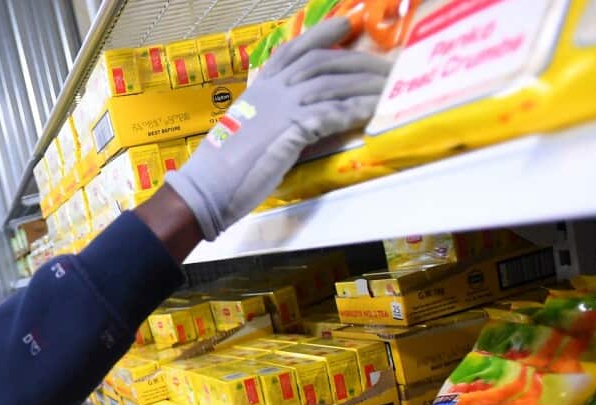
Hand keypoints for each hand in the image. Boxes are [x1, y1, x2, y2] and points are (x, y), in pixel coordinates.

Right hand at [165, 17, 391, 240]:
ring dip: (364, 86)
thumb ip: (273, 119)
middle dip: (356, 61)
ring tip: (389, 88)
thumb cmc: (222, 168)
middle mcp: (272, 92)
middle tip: (384, 64)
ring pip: (331, 85)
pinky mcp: (291, 130)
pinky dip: (354, 110)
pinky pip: (332, 114)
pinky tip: (372, 111)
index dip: (321, 35)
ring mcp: (281, 109)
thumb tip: (298, 121)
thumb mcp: (247, 131)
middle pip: (321, 63)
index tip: (345, 25)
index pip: (292, 51)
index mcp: (259, 89)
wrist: (207, 189)